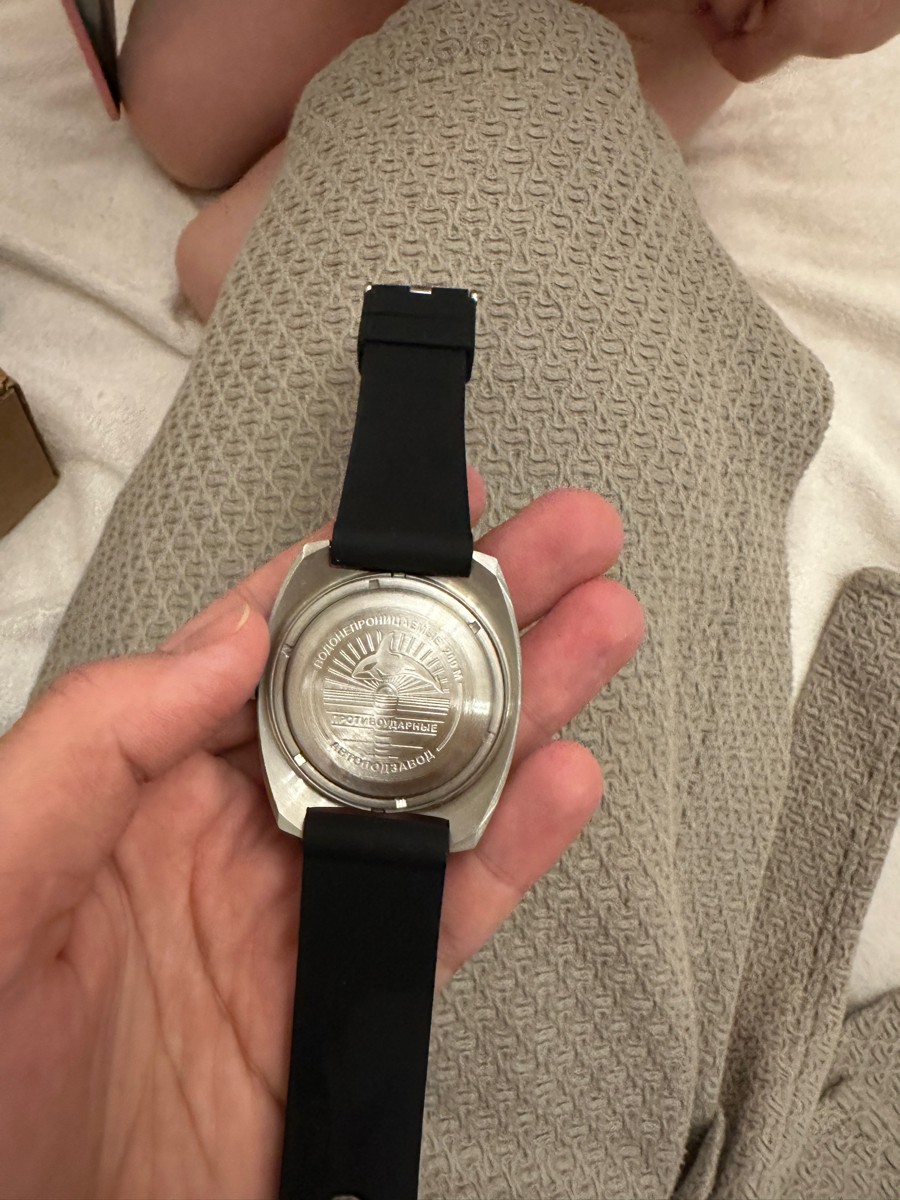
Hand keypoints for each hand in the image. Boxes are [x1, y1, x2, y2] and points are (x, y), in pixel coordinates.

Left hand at [0, 485, 641, 1199]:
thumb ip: (94, 740)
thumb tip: (230, 638)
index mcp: (140, 781)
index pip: (269, 642)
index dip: (358, 568)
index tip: (437, 514)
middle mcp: (230, 831)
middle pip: (381, 693)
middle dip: (477, 611)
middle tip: (564, 546)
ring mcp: (294, 913)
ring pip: (437, 783)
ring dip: (523, 705)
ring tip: (597, 634)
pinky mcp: (341, 1000)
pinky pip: (445, 910)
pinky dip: (513, 846)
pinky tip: (564, 782)